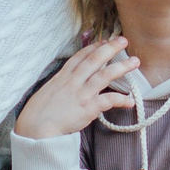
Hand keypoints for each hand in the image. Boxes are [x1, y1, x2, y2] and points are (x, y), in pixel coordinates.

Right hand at [15, 37, 142, 139]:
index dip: (93, 47)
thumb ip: (58, 86)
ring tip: (134, 61)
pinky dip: (120, 100)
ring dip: (121, 67)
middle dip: (110, 48)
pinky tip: (130, 101)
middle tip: (123, 40)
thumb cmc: (37, 114)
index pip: (80, 56)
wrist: (35, 129)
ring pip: (104, 75)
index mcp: (62, 77)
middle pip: (94, 60)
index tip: (103, 41)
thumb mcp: (46, 92)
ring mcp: (81, 94)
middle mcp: (73, 82)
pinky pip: (108, 100)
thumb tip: (65, 86)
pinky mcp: (87, 108)